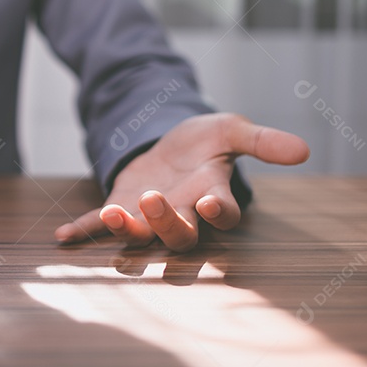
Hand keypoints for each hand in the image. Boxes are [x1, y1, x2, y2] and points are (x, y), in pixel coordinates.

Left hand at [54, 113, 309, 252]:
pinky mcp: (120, 210)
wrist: (167, 144)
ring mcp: (148, 218)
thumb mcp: (230, 130)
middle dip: (168, 222)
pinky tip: (62, 236)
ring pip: (142, 235)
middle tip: (155, 202)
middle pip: (181, 234)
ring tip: (112, 216)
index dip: (218, 211)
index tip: (210, 201)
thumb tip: (304, 148)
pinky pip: (99, 226)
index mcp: (213, 196)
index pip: (223, 214)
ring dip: (127, 229)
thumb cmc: (204, 142)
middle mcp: (183, 215)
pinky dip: (82, 231)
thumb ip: (262, 140)